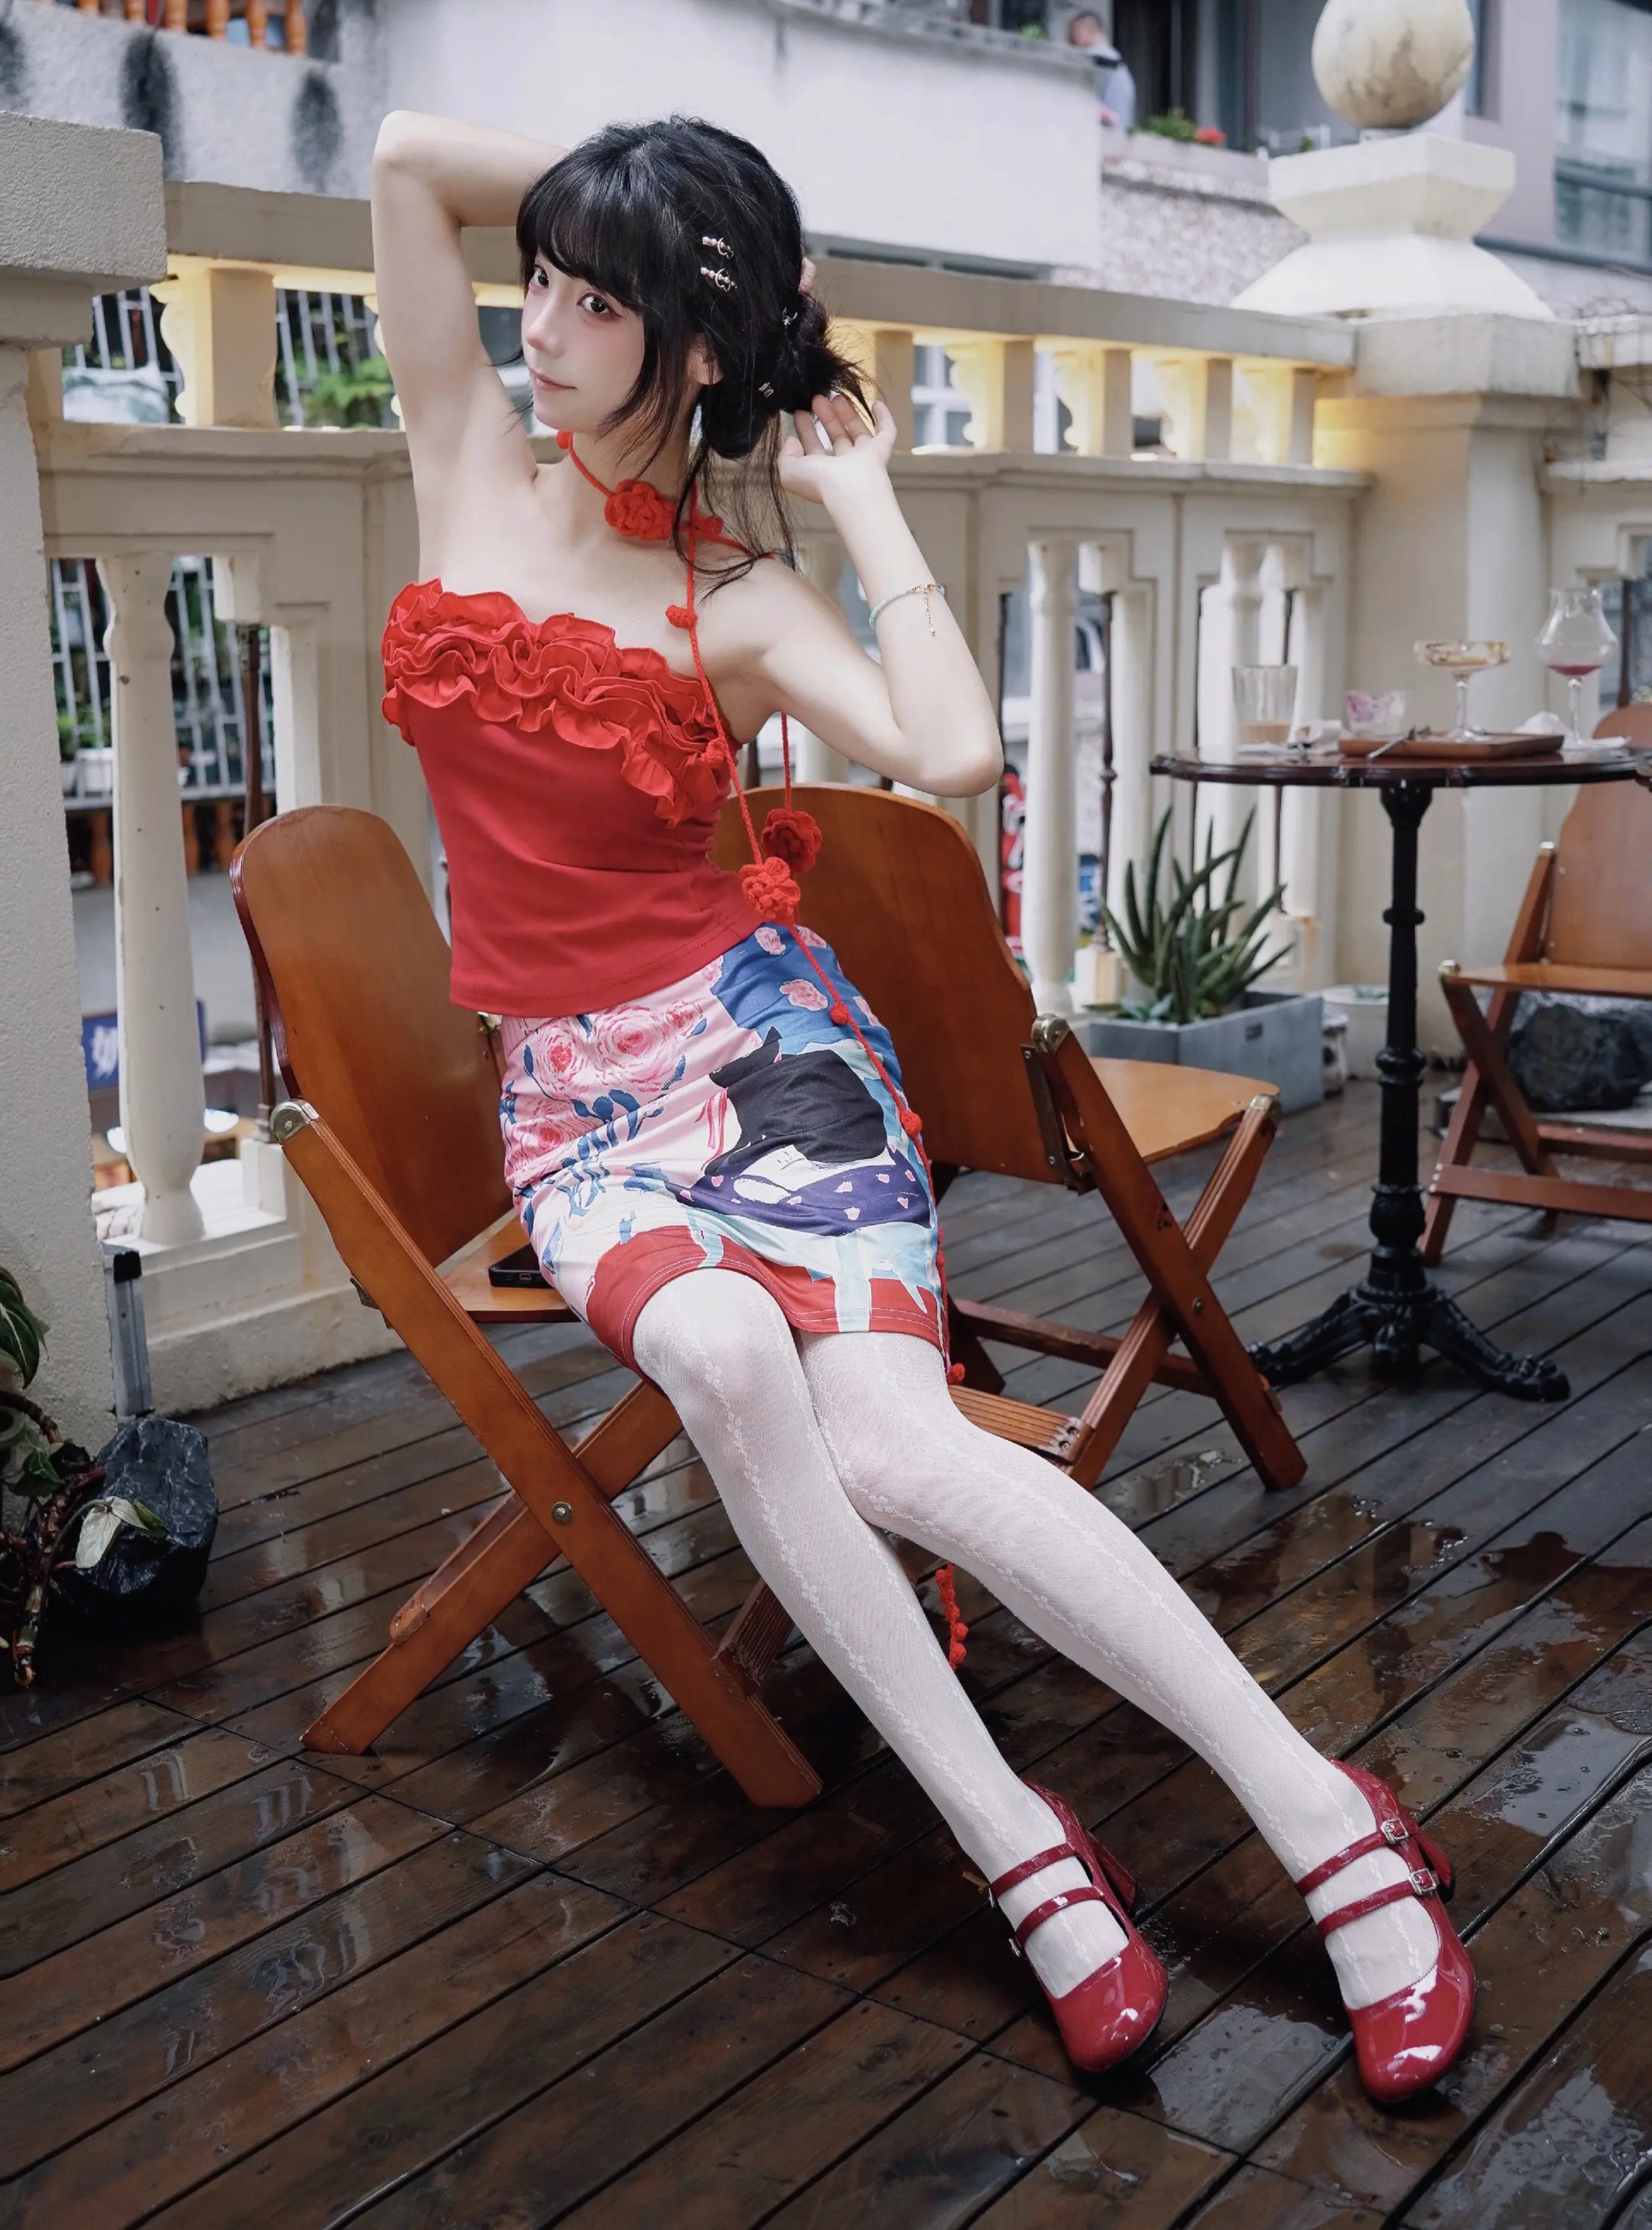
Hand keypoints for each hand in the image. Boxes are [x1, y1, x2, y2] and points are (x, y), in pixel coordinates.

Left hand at [778, 394, 895, 512]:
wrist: (849, 488)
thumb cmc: (820, 482)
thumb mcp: (788, 471)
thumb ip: (786, 455)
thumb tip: (793, 440)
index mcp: (822, 472)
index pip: (813, 447)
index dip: (806, 430)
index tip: (799, 413)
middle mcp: (844, 466)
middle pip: (835, 437)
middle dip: (825, 417)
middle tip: (817, 399)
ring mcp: (864, 458)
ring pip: (857, 431)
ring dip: (847, 414)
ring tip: (836, 397)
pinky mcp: (881, 451)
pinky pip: (886, 432)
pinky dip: (883, 418)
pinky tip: (876, 404)